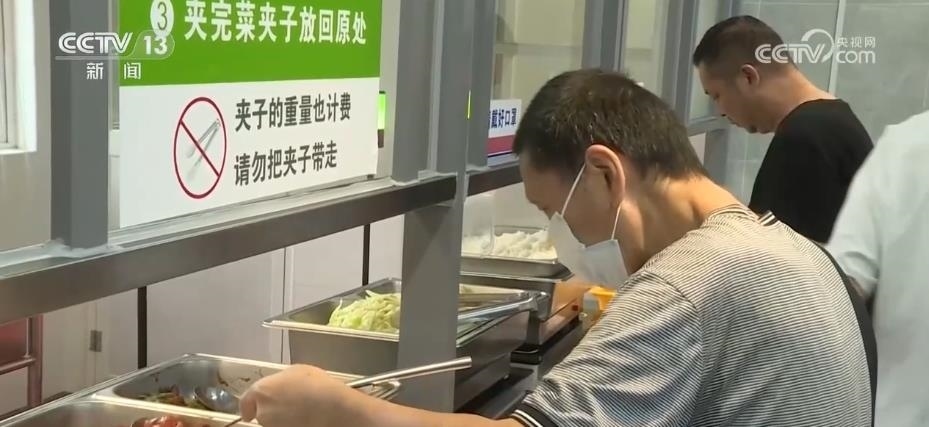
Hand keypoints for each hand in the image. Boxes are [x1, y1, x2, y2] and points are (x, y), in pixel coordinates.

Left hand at [239, 364, 366, 426]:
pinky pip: (285, 426)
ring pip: (273, 422)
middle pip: (260, 412)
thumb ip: (279, 380)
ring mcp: (274, 426)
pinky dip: (292, 423)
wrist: (332, 408)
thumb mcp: (296, 371)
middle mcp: (263, 411)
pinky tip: (305, 418)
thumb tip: (278, 386)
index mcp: (262, 391)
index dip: (249, 407)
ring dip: (282, 417)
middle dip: (271, 409)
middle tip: (289, 404)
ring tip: (301, 410)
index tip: (250, 411)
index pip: (246, 402)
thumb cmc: (317, 386)